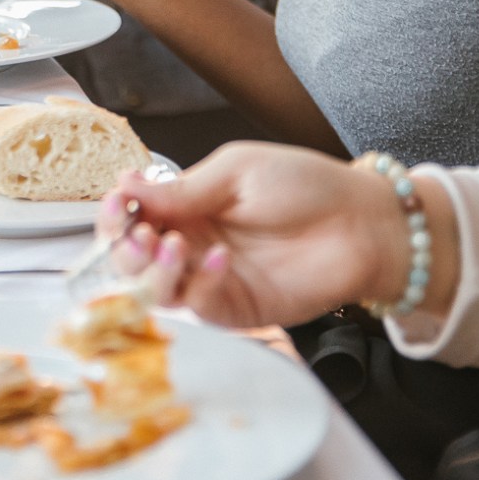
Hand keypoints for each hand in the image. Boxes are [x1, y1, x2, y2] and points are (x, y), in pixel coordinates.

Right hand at [99, 144, 410, 328]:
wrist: (363, 223)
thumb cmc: (307, 186)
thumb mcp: (237, 171)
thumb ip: (182, 189)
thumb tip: (125, 186)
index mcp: (186, 207)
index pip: (131, 218)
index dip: (115, 215)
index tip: (117, 202)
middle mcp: (190, 245)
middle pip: (129, 261)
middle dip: (124, 250)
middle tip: (142, 235)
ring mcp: (209, 280)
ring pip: (155, 291)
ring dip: (153, 272)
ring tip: (173, 247)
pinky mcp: (235, 308)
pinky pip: (199, 306)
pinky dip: (199, 285)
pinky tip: (220, 260)